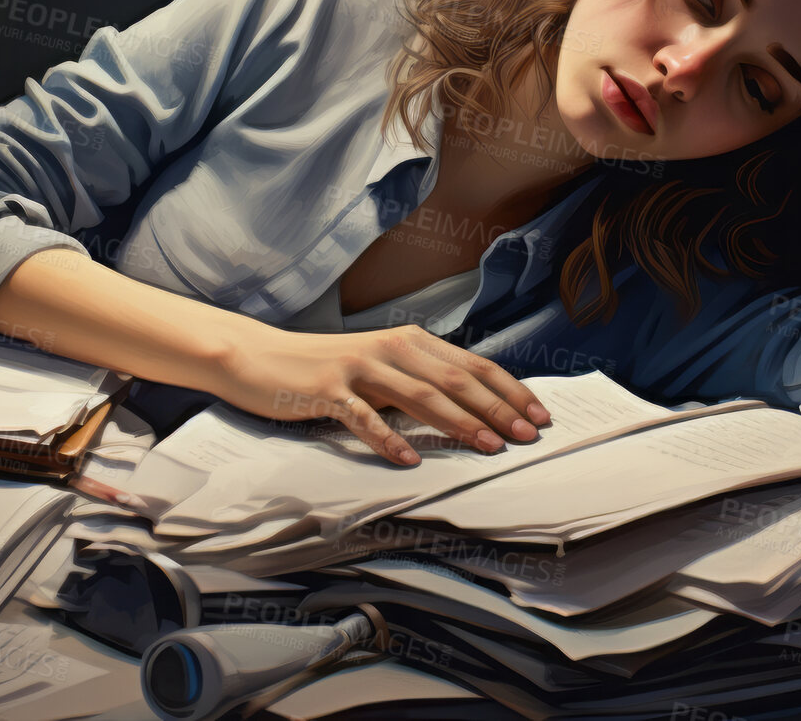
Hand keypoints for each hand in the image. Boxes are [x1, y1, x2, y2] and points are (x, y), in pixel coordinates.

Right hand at [211, 321, 552, 465]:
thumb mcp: (383, 367)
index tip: (540, 415)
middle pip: (456, 380)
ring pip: (420, 396)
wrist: (261, 358)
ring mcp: (359, 368)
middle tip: (527, 436)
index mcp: (411, 341)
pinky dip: (388, 440)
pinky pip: (362, 418)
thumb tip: (476, 407)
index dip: (510, 390)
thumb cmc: (329, 370)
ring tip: (488, 448)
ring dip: (458, 423)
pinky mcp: (328, 391)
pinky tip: (409, 460)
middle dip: (498, 409)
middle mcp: (391, 348)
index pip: (474, 365)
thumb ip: (421, 380)